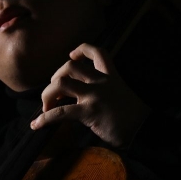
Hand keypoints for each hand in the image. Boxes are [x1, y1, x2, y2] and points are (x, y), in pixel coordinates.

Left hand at [30, 43, 149, 147]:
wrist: (144, 130)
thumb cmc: (134, 118)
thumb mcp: (121, 96)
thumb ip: (106, 92)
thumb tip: (84, 100)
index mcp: (111, 76)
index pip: (97, 52)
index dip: (81, 49)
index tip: (72, 55)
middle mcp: (101, 82)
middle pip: (69, 66)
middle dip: (55, 78)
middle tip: (53, 94)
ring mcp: (94, 96)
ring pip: (60, 84)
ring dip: (47, 94)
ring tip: (46, 106)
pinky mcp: (89, 112)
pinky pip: (60, 112)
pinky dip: (44, 118)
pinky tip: (36, 125)